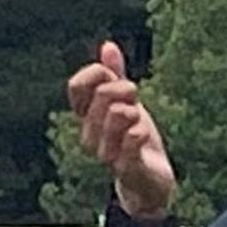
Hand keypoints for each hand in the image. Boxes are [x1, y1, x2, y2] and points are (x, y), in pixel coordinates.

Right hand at [66, 41, 175, 221]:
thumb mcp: (127, 104)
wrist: (150, 181)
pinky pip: (128, 146)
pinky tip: (142, 132)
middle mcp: (90, 135)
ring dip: (131, 111)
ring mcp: (107, 154)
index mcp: (87, 117)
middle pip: (101, 98)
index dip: (96, 73)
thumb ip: (116, 76)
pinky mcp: (127, 170)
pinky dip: (137, 134)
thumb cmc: (135, 141)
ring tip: (138, 117)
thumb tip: (107, 45)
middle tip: (136, 94)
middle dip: (123, 88)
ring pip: (114, 118)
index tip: (114, 74)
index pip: (76, 87)